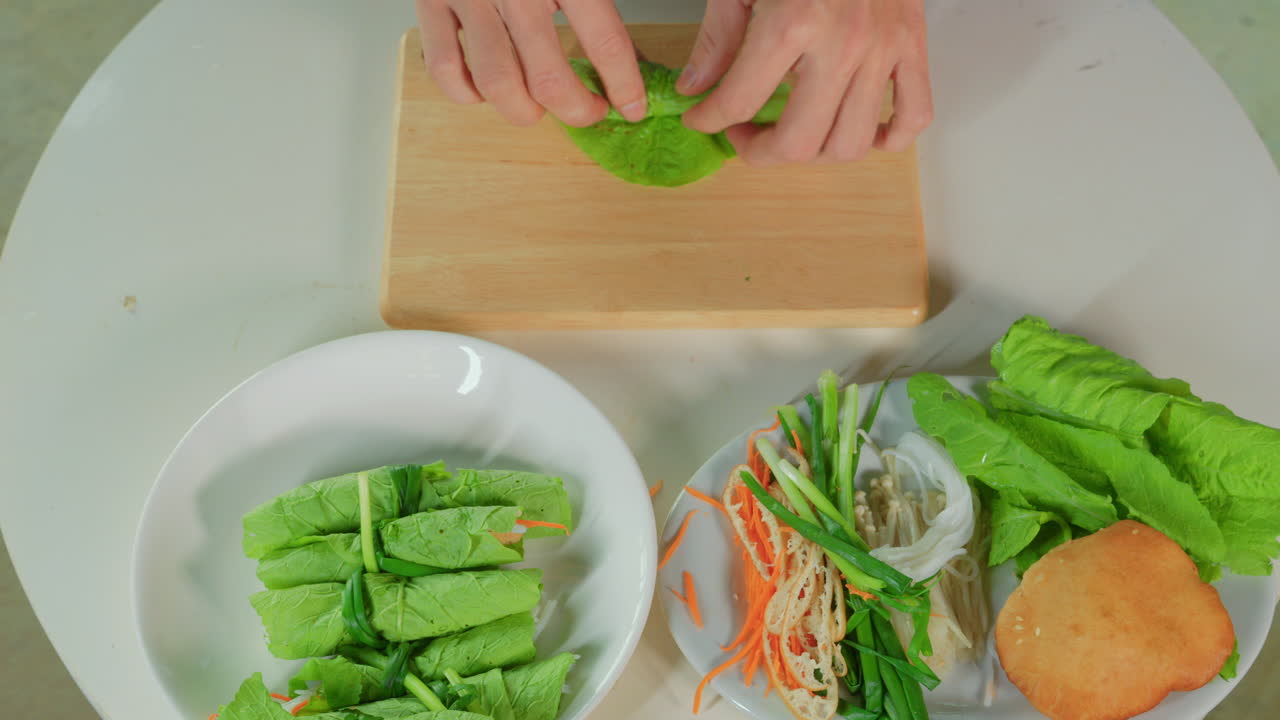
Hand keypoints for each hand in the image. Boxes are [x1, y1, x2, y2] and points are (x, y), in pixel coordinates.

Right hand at [415, 0, 647, 126]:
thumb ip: (599, 7)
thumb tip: (628, 63)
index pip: (604, 41)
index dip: (623, 84)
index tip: (632, 107)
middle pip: (548, 81)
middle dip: (577, 111)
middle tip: (589, 110)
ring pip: (497, 85)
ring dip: (524, 112)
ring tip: (539, 107)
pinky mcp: (431, 5)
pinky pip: (445, 70)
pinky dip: (468, 94)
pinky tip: (487, 89)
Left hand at [680, 0, 932, 164]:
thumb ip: (718, 36)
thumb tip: (697, 87)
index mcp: (794, 21)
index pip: (740, 102)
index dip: (711, 119)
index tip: (702, 118)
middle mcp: (844, 43)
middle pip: (799, 141)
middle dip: (760, 151)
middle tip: (744, 135)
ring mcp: (884, 48)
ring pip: (850, 142)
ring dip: (814, 154)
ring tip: (793, 133)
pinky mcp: (913, 45)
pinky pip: (913, 115)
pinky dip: (889, 138)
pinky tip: (858, 131)